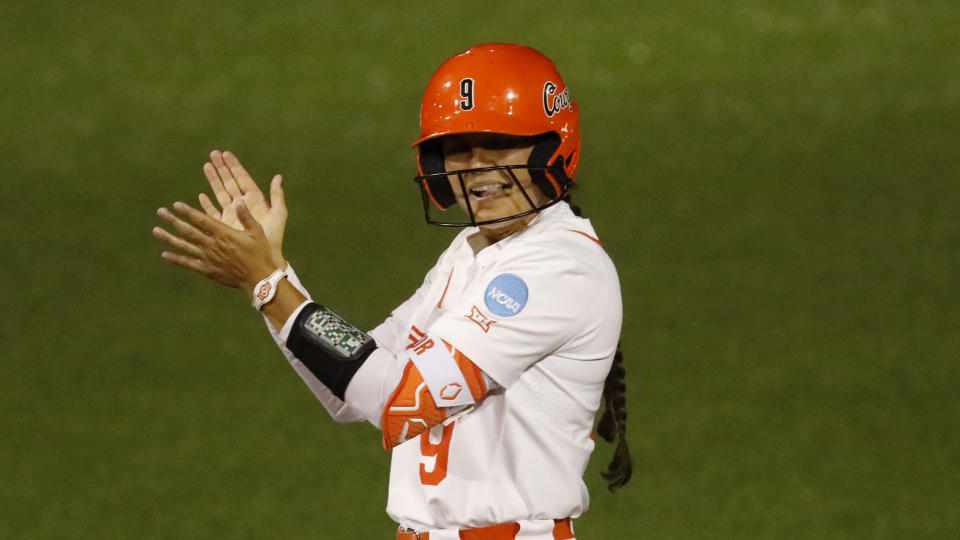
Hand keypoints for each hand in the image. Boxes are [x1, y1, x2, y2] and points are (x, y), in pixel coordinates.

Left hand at [153, 199, 279, 295]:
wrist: (258, 279)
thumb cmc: (260, 254)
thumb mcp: (257, 232)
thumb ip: (246, 217)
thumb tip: (238, 201)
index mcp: (224, 234)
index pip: (202, 220)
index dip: (188, 212)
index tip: (176, 205)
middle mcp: (212, 245)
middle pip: (188, 231)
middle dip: (173, 220)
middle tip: (160, 212)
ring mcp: (208, 258)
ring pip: (184, 246)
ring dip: (169, 238)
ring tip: (156, 230)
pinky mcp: (207, 270)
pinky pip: (188, 263)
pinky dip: (176, 259)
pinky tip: (165, 255)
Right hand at [198, 150, 286, 264]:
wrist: (264, 258)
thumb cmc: (273, 238)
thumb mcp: (278, 215)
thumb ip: (277, 196)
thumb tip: (278, 176)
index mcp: (254, 201)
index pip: (242, 179)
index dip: (234, 166)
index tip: (226, 153)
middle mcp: (242, 206)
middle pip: (229, 182)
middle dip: (221, 168)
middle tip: (212, 153)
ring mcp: (232, 215)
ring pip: (220, 193)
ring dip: (213, 180)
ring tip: (206, 165)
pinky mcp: (224, 226)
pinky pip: (213, 212)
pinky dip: (207, 204)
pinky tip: (202, 195)